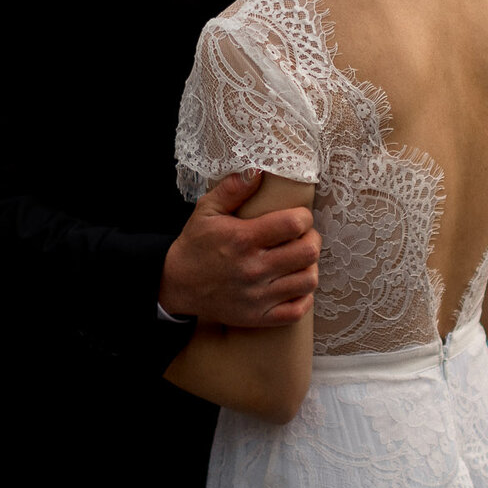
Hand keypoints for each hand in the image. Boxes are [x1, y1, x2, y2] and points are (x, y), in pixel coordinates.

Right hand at [161, 171, 319, 327]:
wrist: (176, 285)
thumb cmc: (196, 245)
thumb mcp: (206, 211)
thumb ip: (232, 189)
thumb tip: (257, 169)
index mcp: (243, 239)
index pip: (294, 224)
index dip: (303, 217)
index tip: (297, 217)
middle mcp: (253, 269)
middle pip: (308, 252)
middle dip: (311, 239)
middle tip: (302, 237)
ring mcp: (257, 296)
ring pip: (308, 281)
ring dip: (309, 268)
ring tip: (298, 261)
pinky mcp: (257, 317)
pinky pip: (297, 310)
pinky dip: (303, 297)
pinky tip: (293, 285)